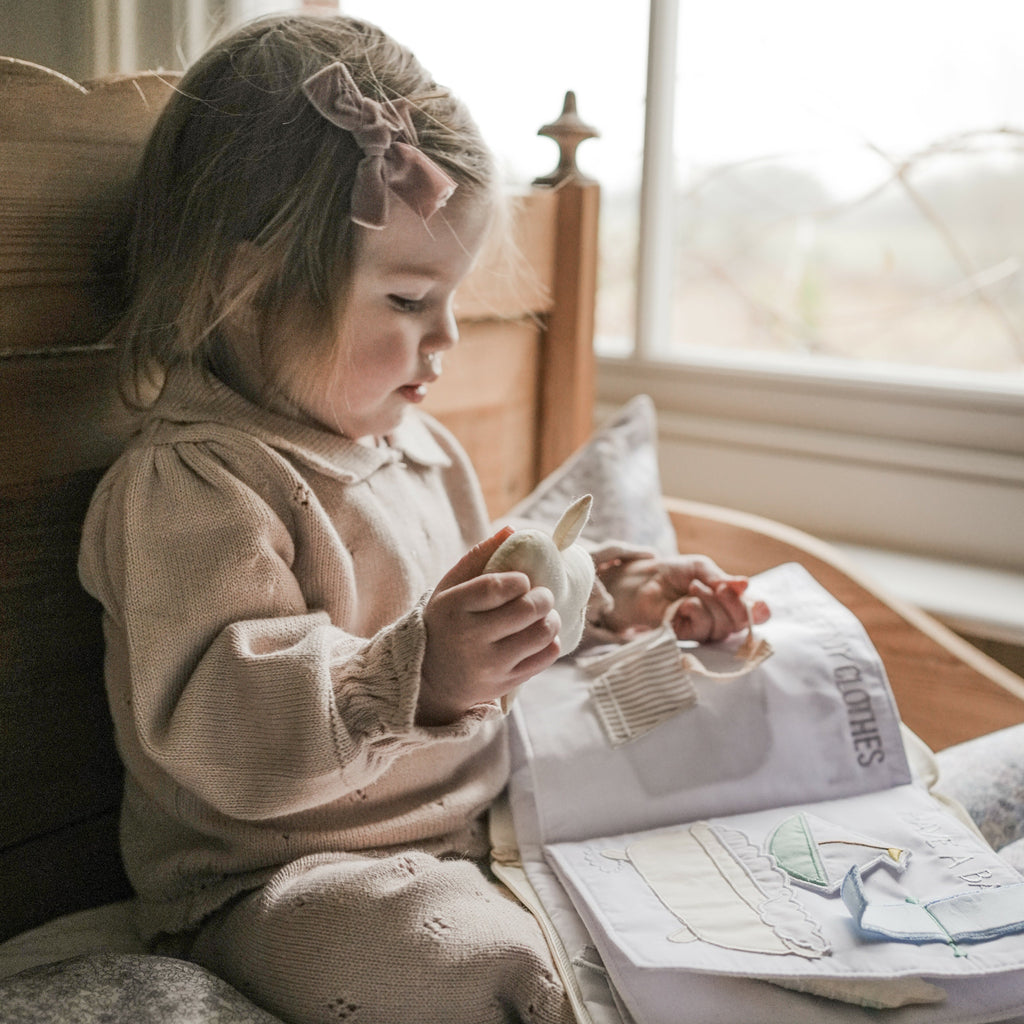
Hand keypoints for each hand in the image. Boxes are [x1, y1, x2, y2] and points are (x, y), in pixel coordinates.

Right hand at [418, 528, 561, 724]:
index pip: (497, 587)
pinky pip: (545, 658)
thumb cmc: (444, 623)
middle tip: (541, 595)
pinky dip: (551, 642)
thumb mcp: (448, 589)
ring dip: (551, 619)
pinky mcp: (505, 684)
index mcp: (453, 609)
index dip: (520, 579)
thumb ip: (477, 558)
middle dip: (543, 596)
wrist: (430, 680)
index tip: (522, 580)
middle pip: (526, 610)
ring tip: (543, 614)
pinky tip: (539, 636)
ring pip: (541, 634)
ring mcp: (489, 665)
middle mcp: (470, 639)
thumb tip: (512, 530)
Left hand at [598, 553, 769, 642]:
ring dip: (709, 602)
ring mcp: (703, 630)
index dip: (760, 612)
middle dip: (732, 602)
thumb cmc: (673, 573)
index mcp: (728, 601)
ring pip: (722, 626)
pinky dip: (696, 611)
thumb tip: (745, 584)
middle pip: (741, 622)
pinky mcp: (686, 637)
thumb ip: (722, 578)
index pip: (755, 614)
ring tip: (693, 588)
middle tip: (717, 585)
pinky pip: (703, 629)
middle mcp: (720, 619)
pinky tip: (684, 603)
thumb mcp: (700, 567)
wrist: (643, 579)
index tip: (760, 605)